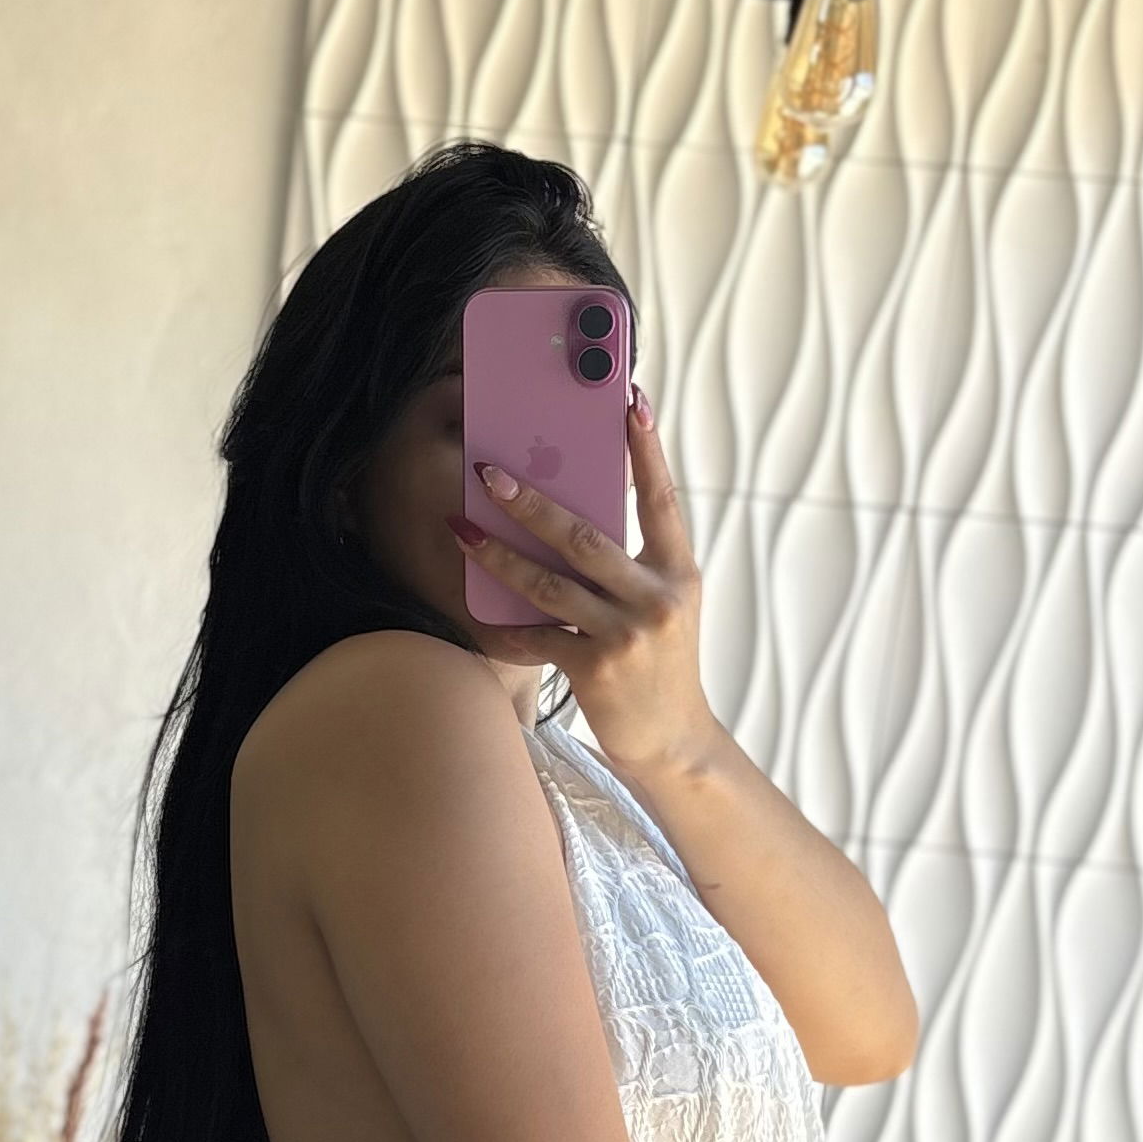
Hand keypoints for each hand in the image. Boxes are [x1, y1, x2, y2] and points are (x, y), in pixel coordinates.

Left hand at [455, 385, 713, 773]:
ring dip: (498, 556)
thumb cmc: (661, 663)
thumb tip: (579, 510)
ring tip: (462, 530)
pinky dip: (507, 625)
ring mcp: (627, 636)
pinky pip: (538, 637)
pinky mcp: (597, 670)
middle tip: (490, 475)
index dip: (647, 449)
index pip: (662, 498)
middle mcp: (657, 599)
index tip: (629, 401)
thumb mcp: (666, 605)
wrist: (674, 740)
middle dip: (532, 504)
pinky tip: (479, 612)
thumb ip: (636, 563)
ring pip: (549, 585)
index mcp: (680, 571)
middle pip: (585, 538)